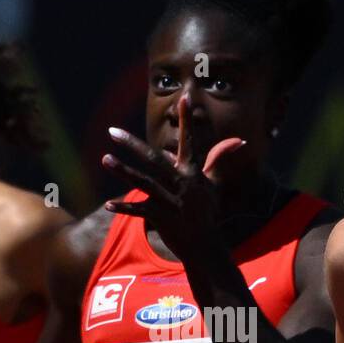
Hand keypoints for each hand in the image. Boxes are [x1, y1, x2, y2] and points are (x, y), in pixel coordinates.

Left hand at [100, 92, 249, 261]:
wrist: (205, 245)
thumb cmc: (207, 212)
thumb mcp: (213, 184)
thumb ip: (217, 160)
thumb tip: (238, 140)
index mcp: (192, 172)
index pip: (190, 140)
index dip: (188, 119)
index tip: (185, 97)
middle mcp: (181, 183)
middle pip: (154, 158)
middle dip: (132, 144)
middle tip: (112, 131)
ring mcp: (170, 201)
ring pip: (143, 182)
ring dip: (123, 170)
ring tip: (105, 159)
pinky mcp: (161, 218)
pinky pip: (139, 211)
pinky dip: (124, 208)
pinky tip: (108, 205)